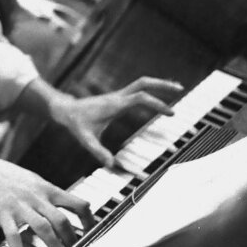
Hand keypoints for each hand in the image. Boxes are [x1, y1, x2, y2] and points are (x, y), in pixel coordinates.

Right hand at [0, 153, 94, 246]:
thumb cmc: (8, 176)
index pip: (77, 203)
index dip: (88, 220)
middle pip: (61, 220)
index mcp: (47, 189)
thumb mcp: (34, 180)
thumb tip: (67, 206)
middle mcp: (36, 197)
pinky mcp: (3, 215)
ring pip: (43, 229)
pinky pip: (15, 238)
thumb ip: (49, 194)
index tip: (91, 232)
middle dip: (72, 240)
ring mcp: (20, 206)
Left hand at [52, 77, 183, 167]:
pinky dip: (150, 91)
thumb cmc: (76, 124)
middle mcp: (118, 97)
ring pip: (141, 84)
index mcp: (114, 105)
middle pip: (143, 83)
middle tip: (180, 89)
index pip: (140, 98)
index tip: (171, 114)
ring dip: (158, 85)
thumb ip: (98, 151)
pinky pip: (137, 90)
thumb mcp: (85, 139)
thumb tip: (111, 164)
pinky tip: (158, 97)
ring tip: (176, 90)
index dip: (157, 104)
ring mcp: (118, 96)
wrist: (65, 109)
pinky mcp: (117, 98)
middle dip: (162, 85)